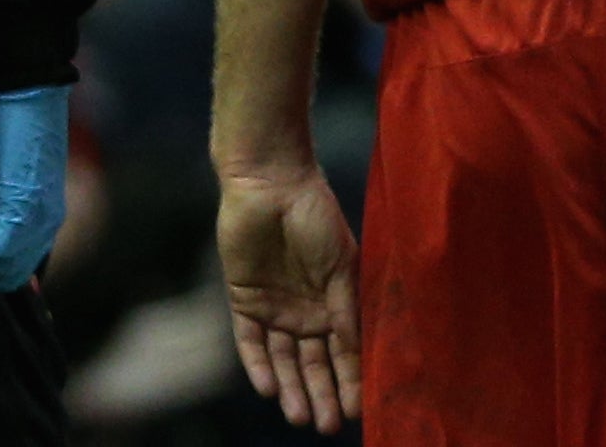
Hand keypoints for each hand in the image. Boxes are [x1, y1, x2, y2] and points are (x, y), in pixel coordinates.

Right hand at [0, 84, 69, 291]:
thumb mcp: (19, 177)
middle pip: (10, 279)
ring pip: (0, 270)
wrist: (34, 96)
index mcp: (50, 220)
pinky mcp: (22, 207)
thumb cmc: (23, 128)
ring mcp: (38, 219)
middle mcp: (49, 226)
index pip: (22, 273)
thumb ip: (10, 205)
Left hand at [217, 165, 360, 433]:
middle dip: (322, 395)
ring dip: (291, 389)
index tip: (360, 411)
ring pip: (282, 360)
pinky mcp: (244, 300)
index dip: (353, 381)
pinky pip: (249, 342)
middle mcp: (305, 311)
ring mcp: (274, 307)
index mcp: (335, 303)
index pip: (345, 353)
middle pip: (313, 364)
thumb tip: (362, 356)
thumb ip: (347, 311)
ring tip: (300, 417)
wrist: (272, 183)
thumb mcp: (342, 266)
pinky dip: (257, 365)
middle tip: (328, 426)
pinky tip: (267, 389)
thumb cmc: (316, 218)